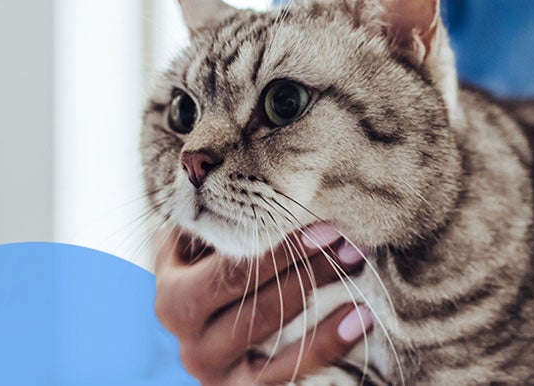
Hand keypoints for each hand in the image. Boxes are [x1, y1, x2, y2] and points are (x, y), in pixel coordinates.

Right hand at [154, 222, 371, 384]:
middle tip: (347, 239)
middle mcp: (188, 339)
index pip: (228, 268)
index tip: (323, 222)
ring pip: (269, 328)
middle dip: (304, 264)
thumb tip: (229, 167)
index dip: (277, 246)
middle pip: (251, 297)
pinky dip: (327, 342)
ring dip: (319, 293)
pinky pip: (289, 371)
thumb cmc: (208, 278)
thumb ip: (213, 222)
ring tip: (357, 264)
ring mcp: (214, 369)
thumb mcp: (198, 252)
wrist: (205, 340)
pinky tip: (361, 318)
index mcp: (173, 298)